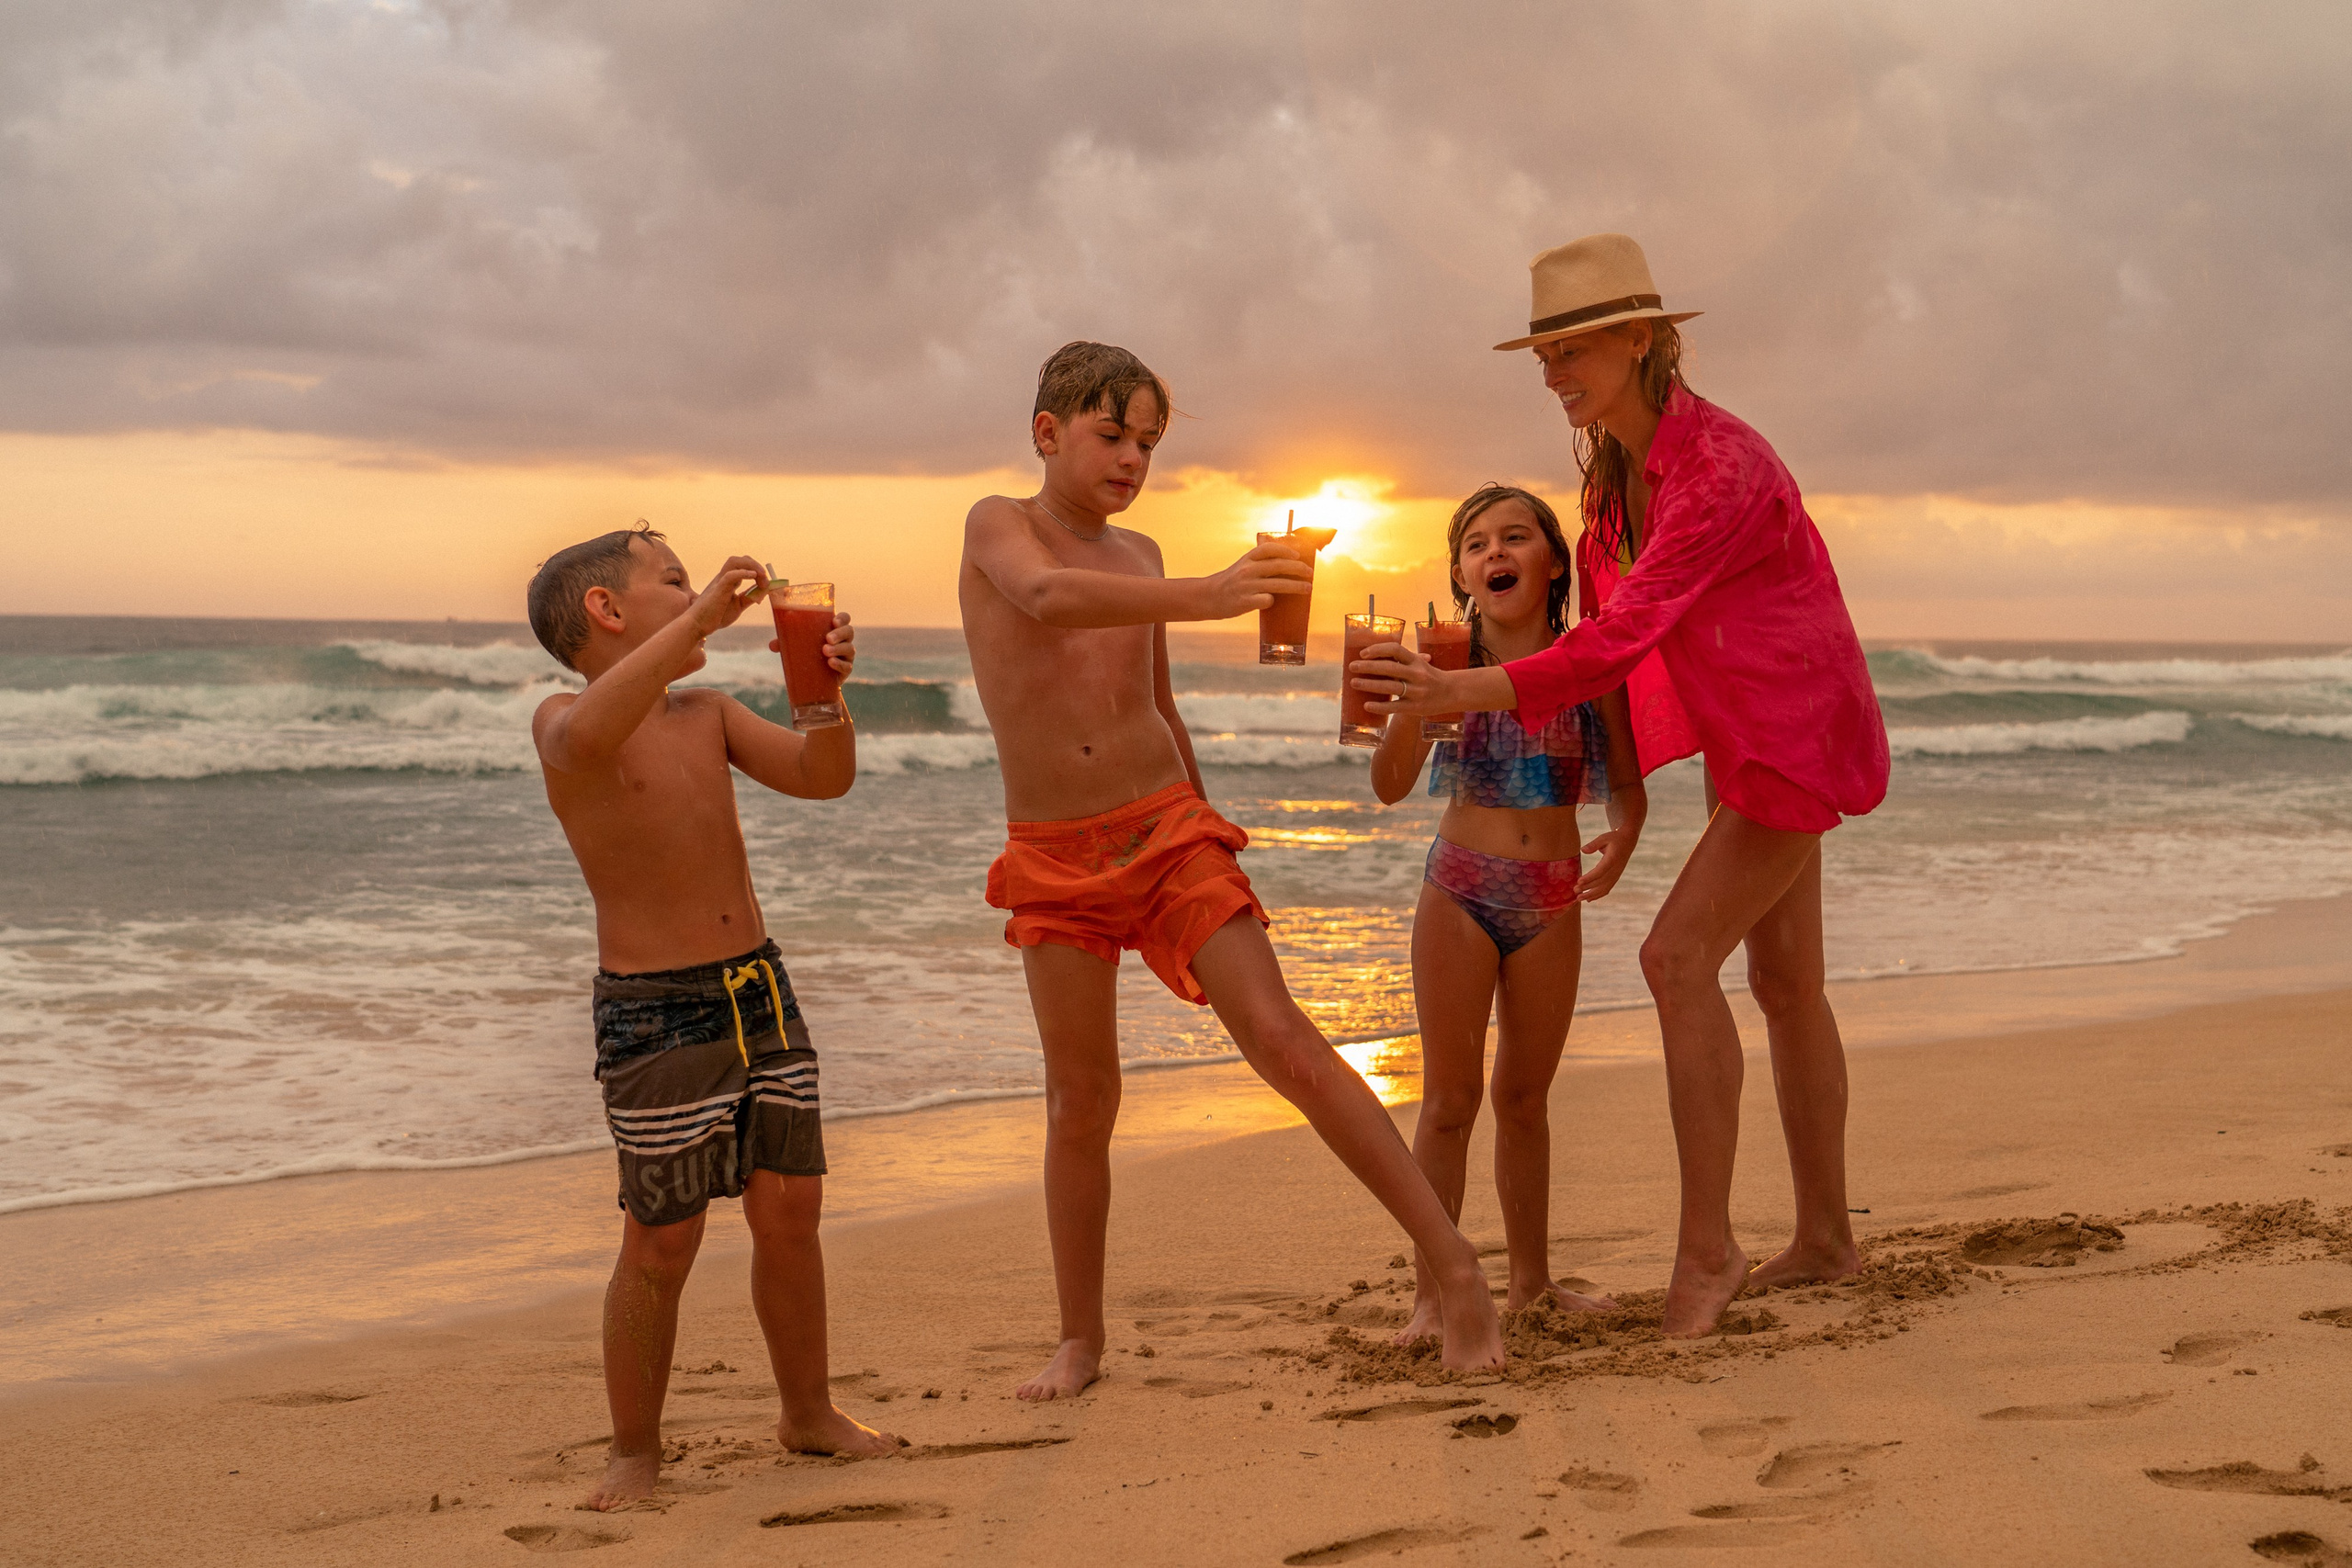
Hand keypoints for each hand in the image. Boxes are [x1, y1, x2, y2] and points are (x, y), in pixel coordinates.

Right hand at [690, 554, 768, 635]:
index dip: (758, 571)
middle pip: (739, 560)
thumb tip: (764, 592)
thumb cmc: (715, 616)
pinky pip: (730, 575)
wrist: (697, 625)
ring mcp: (720, 582)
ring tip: (763, 578)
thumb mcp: (738, 606)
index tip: (766, 586)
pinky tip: (754, 576)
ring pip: (734, 562)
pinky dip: (743, 573)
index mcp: (728, 581)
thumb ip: (749, 598)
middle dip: (756, 566)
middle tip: (766, 583)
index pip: (743, 566)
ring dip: (752, 566)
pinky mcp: (718, 590)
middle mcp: (723, 578)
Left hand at [770, 611, 857, 675]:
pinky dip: (839, 664)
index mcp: (834, 629)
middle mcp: (844, 641)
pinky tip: (830, 663)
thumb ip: (786, 643)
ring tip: (825, 651)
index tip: (833, 621)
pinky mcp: (846, 669)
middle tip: (828, 638)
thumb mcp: (798, 646)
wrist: (817, 680)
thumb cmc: (808, 655)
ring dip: (838, 649)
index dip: (842, 618)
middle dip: (839, 634)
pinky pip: (847, 666)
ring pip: (849, 648)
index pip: (845, 619)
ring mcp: (847, 655)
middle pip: (849, 632)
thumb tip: (773, 645)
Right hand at [1200, 541, 1311, 619]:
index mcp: (1247, 559)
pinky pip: (1267, 600)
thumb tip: (1288, 564)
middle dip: (1298, 568)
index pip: (1269, 549)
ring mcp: (1246, 586)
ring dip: (1296, 586)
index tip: (1297, 555)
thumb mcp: (1242, 567)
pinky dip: (1272, 601)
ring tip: (1308, 588)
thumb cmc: (1230, 583)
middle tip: (1309, 573)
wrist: (1208, 597)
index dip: (1285, 550)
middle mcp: (1247, 570)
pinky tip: (1272, 602)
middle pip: (1278, 566)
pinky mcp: (1245, 601)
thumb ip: (1259, 564)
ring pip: (1278, 584)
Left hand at [1348, 641, 1451, 717]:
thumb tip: (1374, 655)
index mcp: (1416, 660)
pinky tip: (1366, 705)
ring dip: (1369, 684)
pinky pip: (1394, 707)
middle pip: (1389, 668)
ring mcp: (1416, 691)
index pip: (1395, 649)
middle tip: (1352, 667)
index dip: (1378, 649)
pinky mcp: (1415, 707)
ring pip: (1389, 687)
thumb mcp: (1420, 663)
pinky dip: (1379, 706)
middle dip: (1368, 667)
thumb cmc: (1430, 676)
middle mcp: (1416, 674)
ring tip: (1353, 683)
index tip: (1363, 653)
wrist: (1452, 693)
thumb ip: (1402, 659)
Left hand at [1576, 779, 1646, 901]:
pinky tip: (1588, 899)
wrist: (1628, 841)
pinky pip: (1607, 888)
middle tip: (1575, 891)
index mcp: (1613, 859)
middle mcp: (1616, 869)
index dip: (1590, 877)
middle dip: (1587, 888)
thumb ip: (1593, 844)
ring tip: (1579, 898)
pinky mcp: (1616, 877)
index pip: (1600, 871)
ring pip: (1604, 888)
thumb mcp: (1604, 837)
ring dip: (1592, 894)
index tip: (1579, 882)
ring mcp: (1617, 874)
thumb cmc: (1614, 838)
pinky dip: (1598, 895)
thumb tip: (1583, 850)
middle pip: (1601, 882)